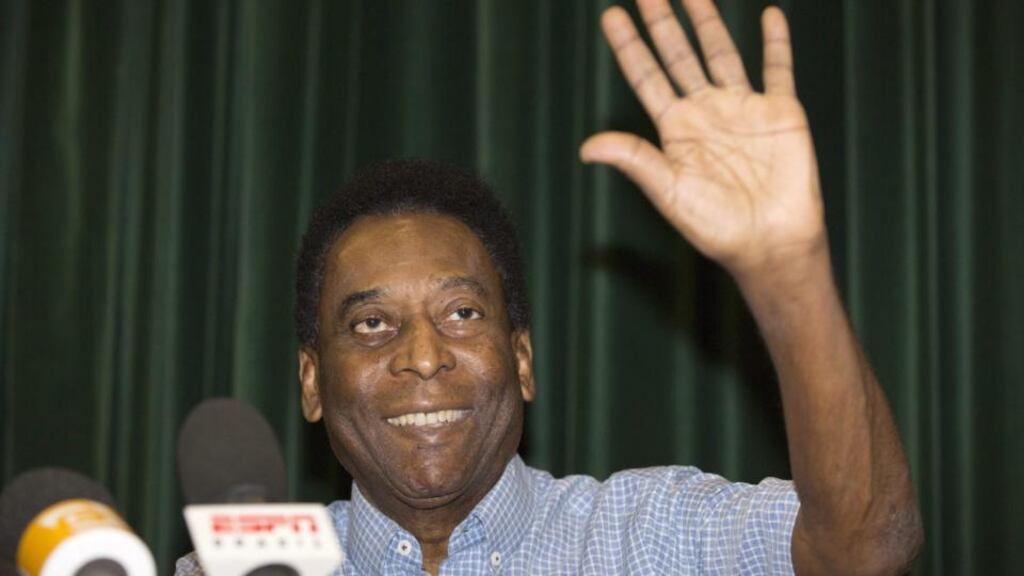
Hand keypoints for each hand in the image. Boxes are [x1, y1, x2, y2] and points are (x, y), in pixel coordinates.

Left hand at [581, 0, 825, 279]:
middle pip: (679, 57)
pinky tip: (768, 14)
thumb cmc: (716, 226)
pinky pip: (778, 69)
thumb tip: (586, 147)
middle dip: (663, 24)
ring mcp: (743, 109)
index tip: (612, 16)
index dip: (630, 48)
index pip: (647, 78)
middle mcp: (706, 113)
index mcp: (676, 131)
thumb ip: (634, 160)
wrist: (770, 242)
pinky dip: (776, 43)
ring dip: (708, 21)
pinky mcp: (780, 113)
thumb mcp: (668, 192)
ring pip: (722, 54)